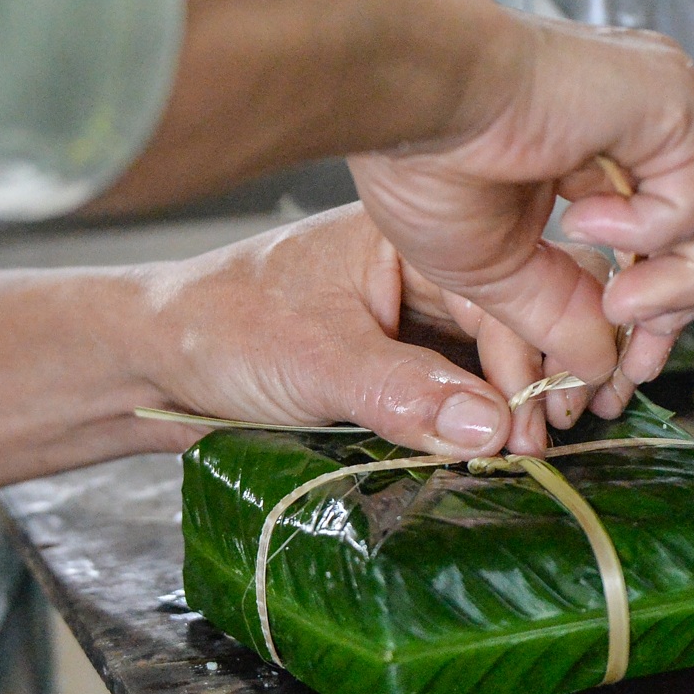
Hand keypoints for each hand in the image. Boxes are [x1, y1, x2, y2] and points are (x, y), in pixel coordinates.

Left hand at [138, 205, 612, 458]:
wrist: (152, 362)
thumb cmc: (217, 330)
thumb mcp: (314, 360)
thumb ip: (404, 392)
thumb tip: (490, 424)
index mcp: (408, 241)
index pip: (504, 289)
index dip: (533, 357)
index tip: (540, 421)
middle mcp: (419, 272)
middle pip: (513, 316)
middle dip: (540, 377)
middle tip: (542, 443)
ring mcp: (409, 318)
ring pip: (493, 355)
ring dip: (515, 402)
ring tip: (526, 452)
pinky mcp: (396, 363)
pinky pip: (460, 386)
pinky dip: (482, 417)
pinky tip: (491, 449)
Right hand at [350, 7, 693, 425]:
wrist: (407, 102)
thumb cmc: (424, 160)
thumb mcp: (497, 270)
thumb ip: (560, 310)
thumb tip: (599, 364)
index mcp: (611, 148)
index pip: (686, 236)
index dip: (669, 308)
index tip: (634, 362)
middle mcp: (650, 121)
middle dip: (690, 303)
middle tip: (635, 343)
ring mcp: (665, 105)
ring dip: (690, 280)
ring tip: (623, 301)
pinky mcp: (669, 97)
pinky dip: (652, 235)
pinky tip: (582, 219)